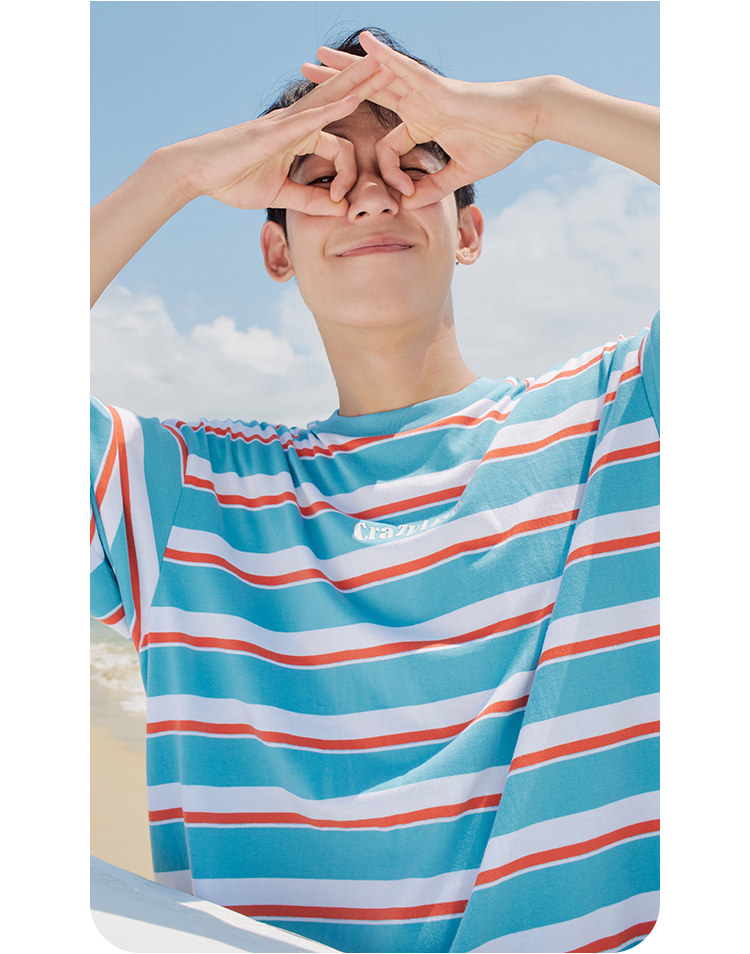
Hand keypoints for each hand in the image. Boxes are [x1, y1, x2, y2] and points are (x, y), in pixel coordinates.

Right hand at [170, 52, 393, 214]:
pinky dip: (334, 109)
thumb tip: (338, 210)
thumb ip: (308, 200)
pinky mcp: (275, 131)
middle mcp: (295, 124)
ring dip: (359, 83)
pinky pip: (311, 118)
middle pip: (340, 100)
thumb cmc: (233, 180)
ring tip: (385, 67)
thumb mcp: (279, 194)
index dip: (348, 177)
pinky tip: (354, 98)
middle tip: (397, 70)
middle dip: (369, 86)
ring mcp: (286, 124)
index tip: (342, 203)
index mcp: (298, 138)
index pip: (340, 149)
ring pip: (330, 99)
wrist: (197, 173)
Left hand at [301, 30, 544, 207]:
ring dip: (347, 66)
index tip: (401, 192)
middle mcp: (419, 103)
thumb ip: (434, 186)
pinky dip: (384, 57)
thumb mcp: (461, 172)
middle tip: (307, 75)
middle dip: (337, 86)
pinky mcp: (437, 87)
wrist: (526, 120)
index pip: (387, 147)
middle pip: (369, 92)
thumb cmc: (501, 142)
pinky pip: (405, 69)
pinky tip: (362, 44)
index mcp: (423, 124)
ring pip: (378, 76)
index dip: (386, 172)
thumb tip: (410, 204)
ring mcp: (426, 92)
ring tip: (318, 55)